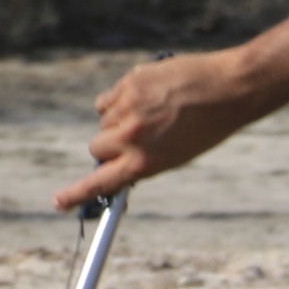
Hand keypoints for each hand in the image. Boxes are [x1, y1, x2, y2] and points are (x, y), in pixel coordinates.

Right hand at [55, 52, 262, 209]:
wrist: (231, 88)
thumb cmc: (209, 127)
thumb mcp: (176, 155)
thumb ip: (143, 160)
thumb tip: (114, 162)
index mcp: (146, 163)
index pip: (100, 183)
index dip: (76, 195)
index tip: (57, 203)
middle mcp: (132, 138)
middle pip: (96, 148)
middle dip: (109, 146)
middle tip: (135, 138)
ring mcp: (128, 109)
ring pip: (103, 121)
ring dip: (118, 120)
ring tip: (154, 112)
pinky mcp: (128, 85)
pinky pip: (106, 100)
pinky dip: (119, 100)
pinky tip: (145, 97)